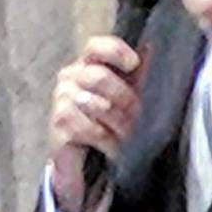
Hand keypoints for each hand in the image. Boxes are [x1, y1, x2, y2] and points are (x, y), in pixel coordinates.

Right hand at [47, 36, 148, 211]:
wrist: (82, 164)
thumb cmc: (105, 123)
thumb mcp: (124, 96)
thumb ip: (137, 74)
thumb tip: (152, 48)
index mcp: (86, 65)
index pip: (96, 47)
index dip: (116, 52)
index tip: (134, 64)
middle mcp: (69, 78)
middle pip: (101, 77)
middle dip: (127, 99)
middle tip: (140, 116)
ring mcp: (61, 101)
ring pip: (100, 105)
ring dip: (121, 125)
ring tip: (130, 136)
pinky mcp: (59, 126)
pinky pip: (92, 130)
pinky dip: (110, 142)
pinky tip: (115, 149)